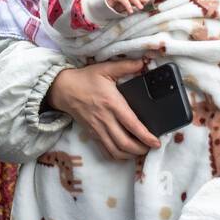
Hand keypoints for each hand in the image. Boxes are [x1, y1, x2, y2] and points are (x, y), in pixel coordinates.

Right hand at [46, 59, 160, 160]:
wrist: (63, 89)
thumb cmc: (85, 79)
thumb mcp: (105, 68)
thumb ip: (126, 65)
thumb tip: (143, 63)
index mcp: (112, 103)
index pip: (131, 124)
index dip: (145, 136)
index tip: (156, 141)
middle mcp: (105, 119)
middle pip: (125, 143)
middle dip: (141, 149)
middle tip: (152, 147)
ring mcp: (97, 129)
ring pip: (115, 151)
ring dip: (130, 155)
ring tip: (142, 151)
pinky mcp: (92, 134)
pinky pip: (105, 151)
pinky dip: (117, 156)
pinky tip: (126, 154)